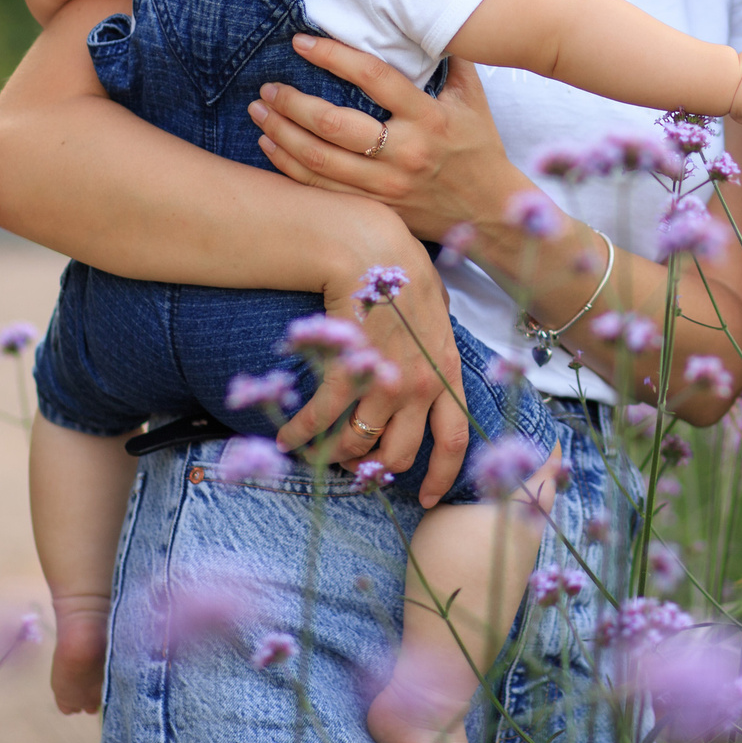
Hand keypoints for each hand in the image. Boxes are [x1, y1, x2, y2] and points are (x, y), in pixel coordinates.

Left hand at [249, 39, 516, 241]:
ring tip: (259, 111)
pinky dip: (290, 166)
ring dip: (282, 133)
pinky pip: (321, 189)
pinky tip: (270, 145)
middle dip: (292, 104)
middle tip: (268, 87)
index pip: (373, 78)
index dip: (334, 56)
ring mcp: (386, 186)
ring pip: (320, 161)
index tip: (301, 43)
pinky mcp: (375, 208)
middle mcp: (404, 153)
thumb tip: (430, 16)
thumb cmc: (479, 147)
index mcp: (428, 118)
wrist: (489, 211)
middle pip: (334, 126)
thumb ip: (450, 58)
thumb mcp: (472, 99)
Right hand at [276, 258, 472, 507]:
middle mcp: (424, 381)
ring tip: (313, 454)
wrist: (370, 244)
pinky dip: (304, 432)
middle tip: (353, 469)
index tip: (427, 498)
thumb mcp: (434, 307)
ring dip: (334, 454)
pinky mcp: (351, 369)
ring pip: (361, 441)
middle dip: (375, 467)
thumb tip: (440, 356)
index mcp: (447, 368)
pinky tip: (287, 437)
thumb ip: (437, 342)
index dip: (441, 475)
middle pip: (402, 451)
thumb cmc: (398, 269)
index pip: (454, 438)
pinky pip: (326, 417)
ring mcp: (388, 378)